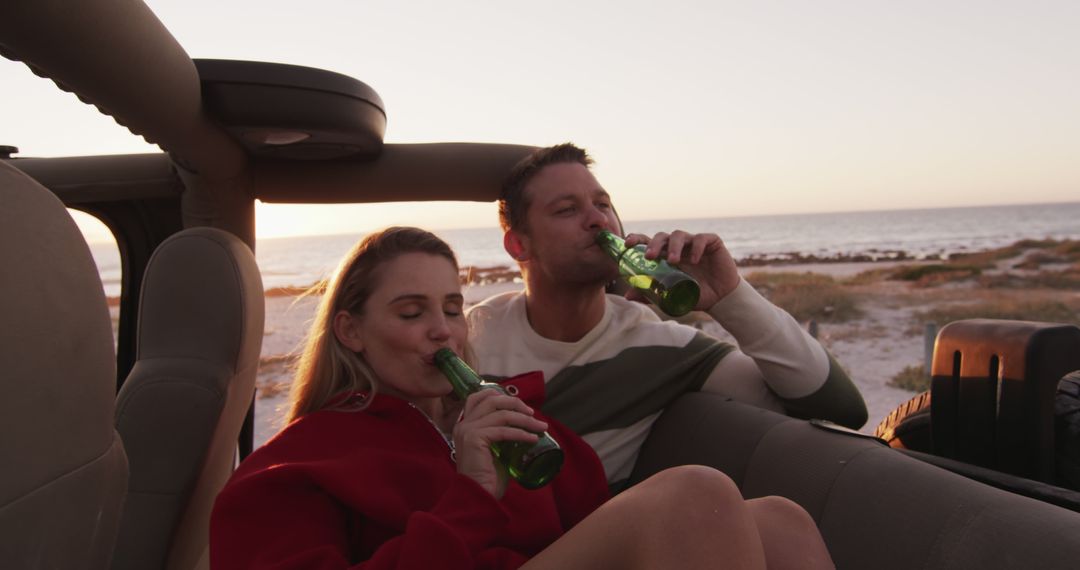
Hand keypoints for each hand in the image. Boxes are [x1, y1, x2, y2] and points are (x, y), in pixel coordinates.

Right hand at [452, 389, 548, 498]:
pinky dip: (522, 433)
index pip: (477, 397)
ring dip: (525, 420)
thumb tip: (525, 428)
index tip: (519, 404)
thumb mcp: (494, 450)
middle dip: (515, 404)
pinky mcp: (474, 439)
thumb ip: (501, 436)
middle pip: (491, 399)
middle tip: (532, 413)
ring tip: (541, 427)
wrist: (477, 498)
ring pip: (502, 414)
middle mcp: (463, 424)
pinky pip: (504, 431)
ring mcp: (467, 430)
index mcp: (464, 425)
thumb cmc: (487, 478)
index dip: (499, 394)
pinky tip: (533, 439)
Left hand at [624, 230, 739, 309]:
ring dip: (674, 247)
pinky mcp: (711, 242)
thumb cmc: (694, 295)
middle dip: (654, 244)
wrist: (720, 299)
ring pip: (679, 235)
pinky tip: (695, 260)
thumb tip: (628, 296)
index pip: (648, 241)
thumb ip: (650, 295)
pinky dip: (696, 247)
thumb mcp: (671, 296)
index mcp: (665, 256)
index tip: (627, 244)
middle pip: (661, 236)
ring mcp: (693, 243)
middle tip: (649, 257)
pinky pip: (701, 239)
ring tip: (673, 261)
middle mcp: (678, 247)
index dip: (636, 239)